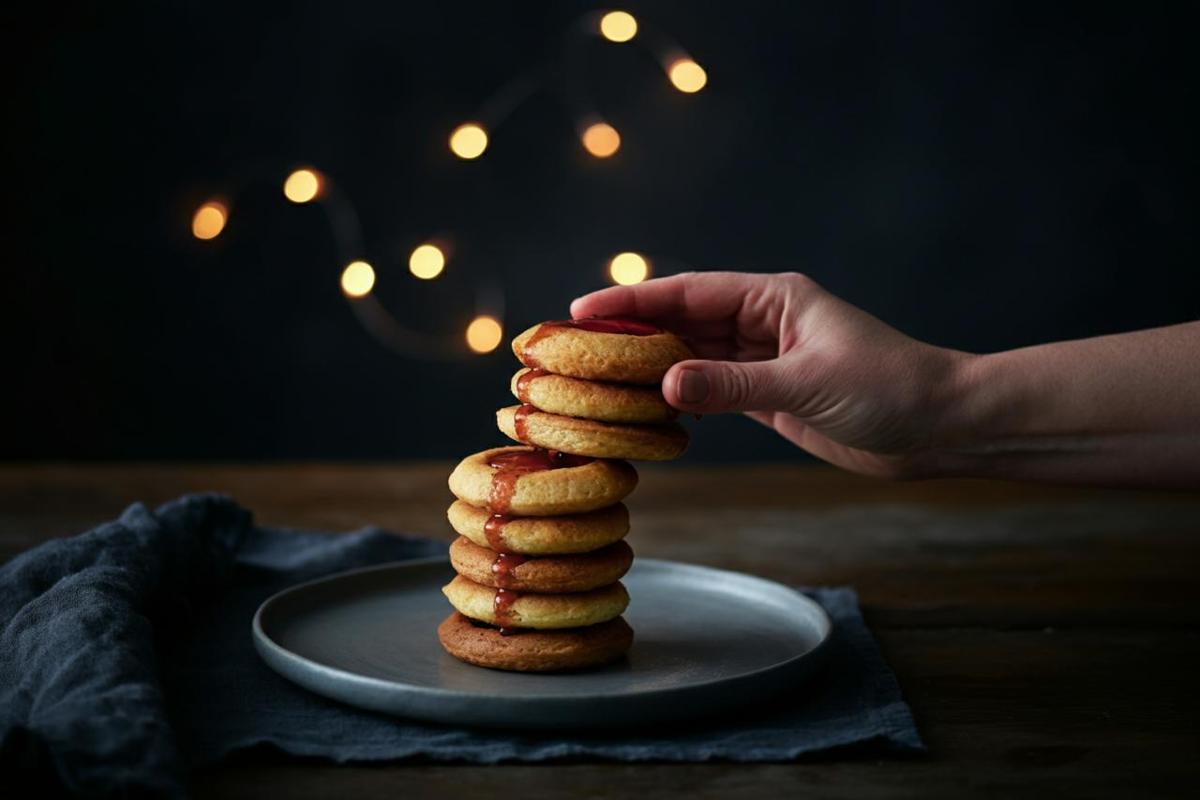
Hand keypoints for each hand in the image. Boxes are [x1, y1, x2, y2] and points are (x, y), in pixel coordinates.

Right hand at [571, 272, 967, 478]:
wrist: (938, 427)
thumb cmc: (890, 388)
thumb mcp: (807, 383)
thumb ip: (735, 385)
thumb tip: (667, 383)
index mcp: (773, 298)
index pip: (689, 293)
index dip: (633, 301)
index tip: (583, 310)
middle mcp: (763, 323)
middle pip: (682, 323)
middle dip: (630, 335)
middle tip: (573, 350)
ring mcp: (763, 360)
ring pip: (692, 358)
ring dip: (650, 369)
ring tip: (596, 381)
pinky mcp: (769, 398)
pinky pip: (710, 392)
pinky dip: (679, 399)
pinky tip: (646, 408)